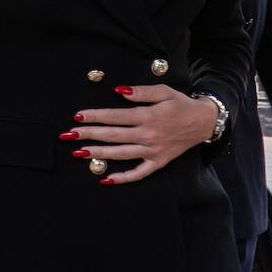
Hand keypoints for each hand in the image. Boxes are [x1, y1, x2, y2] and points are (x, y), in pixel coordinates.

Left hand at [69, 85, 219, 184]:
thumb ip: (141, 92)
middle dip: (89, 134)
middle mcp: (148, 135)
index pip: (116, 116)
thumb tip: (119, 91)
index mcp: (148, 116)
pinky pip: (138, 173)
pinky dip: (123, 178)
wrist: (203, 122)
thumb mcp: (164, 91)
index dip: (96, 116)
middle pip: (113, 135)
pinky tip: (106, 179)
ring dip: (99, 154)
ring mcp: (152, 151)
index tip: (78, 116)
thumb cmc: (180, 104)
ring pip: (121, 154)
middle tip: (69, 135)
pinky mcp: (158, 162)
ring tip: (79, 153)